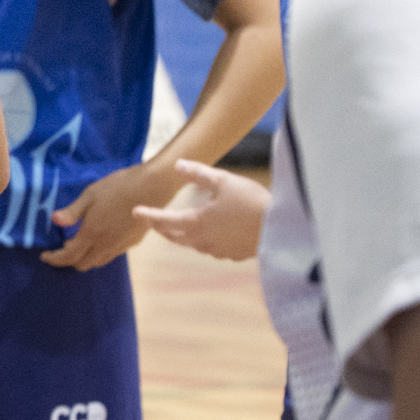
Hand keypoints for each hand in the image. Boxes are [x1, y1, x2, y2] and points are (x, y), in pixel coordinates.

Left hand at [43, 160, 179, 270]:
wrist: (152, 188)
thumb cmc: (118, 187)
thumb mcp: (90, 195)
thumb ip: (72, 212)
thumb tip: (54, 220)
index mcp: (92, 234)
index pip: (69, 256)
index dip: (54, 259)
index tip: (44, 256)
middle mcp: (106, 245)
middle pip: (83, 264)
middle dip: (68, 260)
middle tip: (62, 246)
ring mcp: (121, 246)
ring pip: (98, 262)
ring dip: (85, 257)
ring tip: (78, 242)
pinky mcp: (132, 243)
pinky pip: (111, 255)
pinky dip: (99, 253)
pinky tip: (99, 238)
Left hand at [132, 159, 268, 261]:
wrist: (284, 229)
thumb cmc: (253, 202)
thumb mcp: (223, 181)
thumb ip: (198, 173)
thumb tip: (177, 165)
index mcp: (196, 223)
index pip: (164, 220)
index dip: (148, 215)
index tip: (135, 211)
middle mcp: (203, 240)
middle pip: (175, 236)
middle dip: (161, 228)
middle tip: (152, 221)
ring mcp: (219, 250)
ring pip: (193, 244)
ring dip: (182, 235)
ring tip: (178, 227)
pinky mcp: (234, 254)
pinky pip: (212, 248)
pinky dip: (205, 240)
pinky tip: (210, 234)